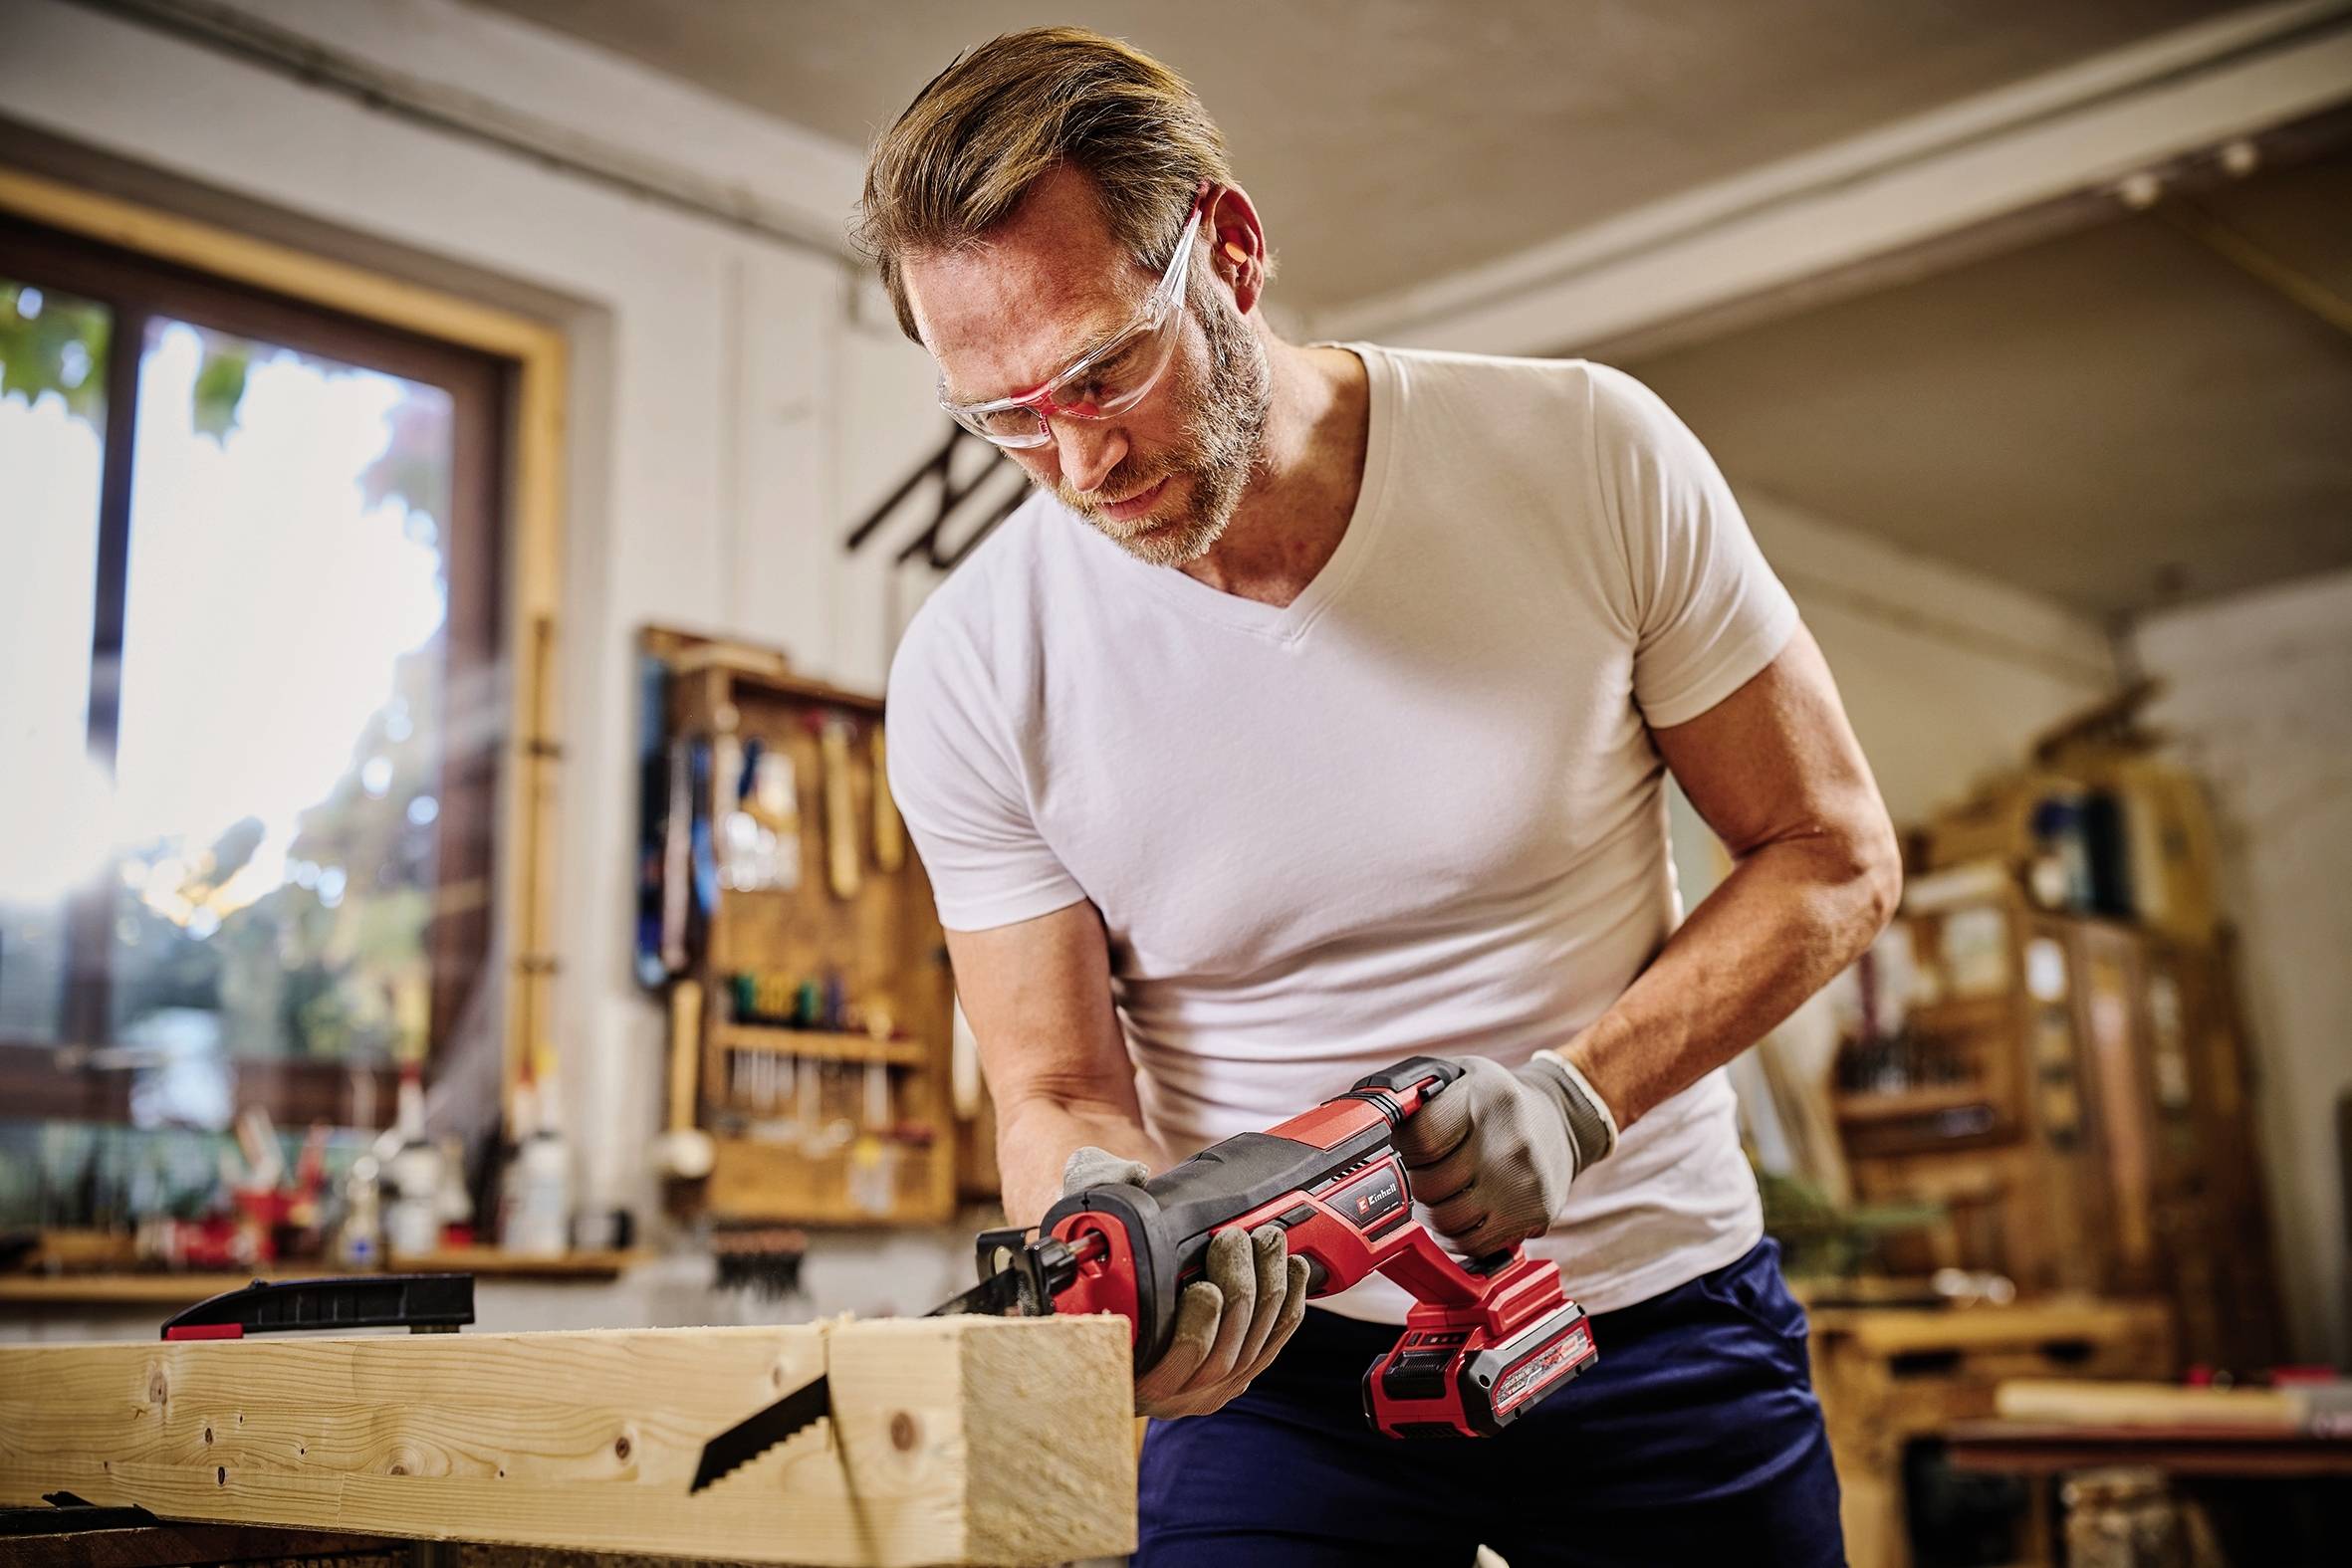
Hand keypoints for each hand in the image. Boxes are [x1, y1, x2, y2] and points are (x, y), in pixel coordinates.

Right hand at [1060, 1146, 1310, 1418]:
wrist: (1115, 1319)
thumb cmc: (1097, 1280)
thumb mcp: (1087, 1240)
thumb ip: (1095, 1200)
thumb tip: (1133, 1176)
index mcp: (1128, 1371)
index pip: (1167, 1366)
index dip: (1196, 1329)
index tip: (1203, 1287)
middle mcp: (1171, 1392)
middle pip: (1222, 1353)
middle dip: (1239, 1289)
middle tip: (1235, 1240)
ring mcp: (1208, 1388)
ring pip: (1252, 1347)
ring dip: (1267, 1289)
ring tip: (1266, 1241)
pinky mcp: (1238, 1375)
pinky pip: (1273, 1343)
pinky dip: (1289, 1304)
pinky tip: (1293, 1269)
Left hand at [1390, 1054, 1617, 1256]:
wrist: (1563, 1121)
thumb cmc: (1497, 1102)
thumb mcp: (1460, 1076)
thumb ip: (1416, 1094)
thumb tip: (1367, 1118)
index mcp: (1484, 1097)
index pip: (1419, 1139)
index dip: (1405, 1147)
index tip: (1411, 1145)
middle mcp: (1508, 1140)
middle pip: (1429, 1186)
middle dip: (1420, 1180)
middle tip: (1432, 1169)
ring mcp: (1523, 1182)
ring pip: (1446, 1221)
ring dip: (1437, 1211)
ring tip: (1450, 1192)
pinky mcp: (1535, 1214)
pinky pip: (1473, 1244)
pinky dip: (1460, 1235)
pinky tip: (1468, 1213)